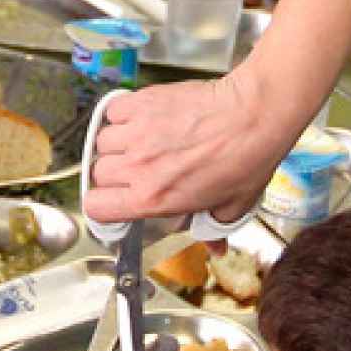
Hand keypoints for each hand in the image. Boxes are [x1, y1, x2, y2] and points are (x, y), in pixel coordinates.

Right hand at [83, 69, 302, 225]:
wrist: (254, 115)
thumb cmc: (246, 158)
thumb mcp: (230, 208)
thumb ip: (213, 229)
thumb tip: (215, 247)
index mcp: (153, 198)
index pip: (97, 207)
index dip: (102, 206)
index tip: (113, 201)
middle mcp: (138, 166)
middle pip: (99, 173)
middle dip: (114, 174)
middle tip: (137, 171)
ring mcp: (138, 132)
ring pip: (103, 141)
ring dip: (117, 144)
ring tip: (140, 143)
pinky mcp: (144, 103)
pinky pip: (113, 111)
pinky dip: (121, 115)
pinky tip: (140, 120)